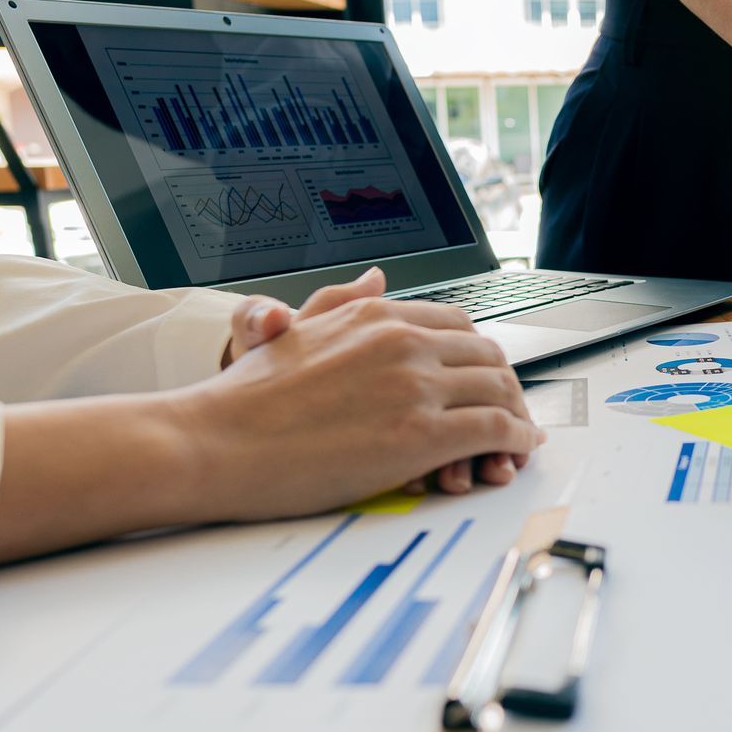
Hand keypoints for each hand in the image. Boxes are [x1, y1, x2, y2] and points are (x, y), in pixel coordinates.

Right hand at [214, 269, 537, 497]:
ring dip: (517, 417)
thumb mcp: (295, 329)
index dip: (478, 356)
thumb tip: (377, 278)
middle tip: (510, 413)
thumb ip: (342, 302)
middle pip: (488, 356)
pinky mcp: (422, 435)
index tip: (482, 379)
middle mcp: (403, 340)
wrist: (214, 442)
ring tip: (516, 439)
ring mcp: (416, 386)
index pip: (459, 325)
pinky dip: (516, 441)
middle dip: (505, 387)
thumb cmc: (246, 401)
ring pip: (501, 391)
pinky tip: (512, 453)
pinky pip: (496, 431)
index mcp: (377, 314)